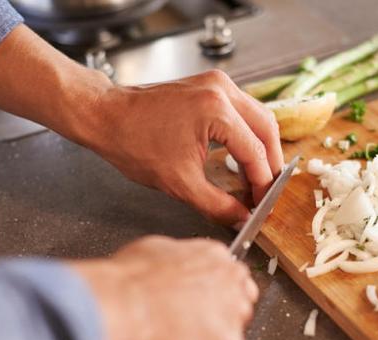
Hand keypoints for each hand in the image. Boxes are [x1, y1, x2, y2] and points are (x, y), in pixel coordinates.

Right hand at [69, 236, 257, 339]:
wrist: (122, 307)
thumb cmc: (127, 283)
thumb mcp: (152, 252)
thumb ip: (176, 262)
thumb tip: (170, 272)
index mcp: (214, 256)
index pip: (232, 280)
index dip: (213, 299)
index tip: (200, 310)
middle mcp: (231, 282)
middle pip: (238, 308)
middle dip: (215, 323)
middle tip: (185, 333)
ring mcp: (233, 315)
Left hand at [84, 70, 284, 225]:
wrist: (106, 116)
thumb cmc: (133, 143)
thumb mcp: (179, 183)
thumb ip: (217, 204)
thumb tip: (240, 218)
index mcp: (216, 111)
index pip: (256, 152)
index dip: (263, 183)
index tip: (262, 204)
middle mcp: (222, 90)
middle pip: (267, 129)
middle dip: (271, 163)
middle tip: (266, 191)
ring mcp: (217, 83)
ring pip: (259, 117)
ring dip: (262, 147)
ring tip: (256, 177)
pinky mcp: (210, 85)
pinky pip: (243, 110)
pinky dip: (248, 134)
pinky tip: (243, 156)